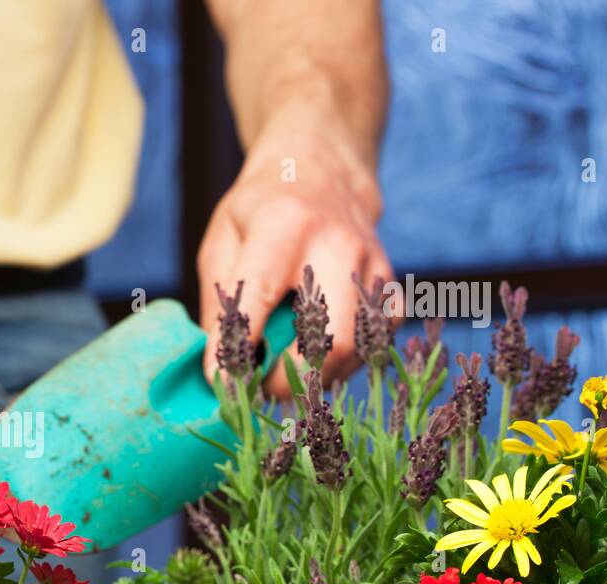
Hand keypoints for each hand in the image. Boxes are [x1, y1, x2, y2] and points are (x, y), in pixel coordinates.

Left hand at [198, 101, 392, 395]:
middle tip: (260, 389)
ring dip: (316, 378)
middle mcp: (338, 244)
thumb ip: (218, 303)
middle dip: (291, 378)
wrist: (322, 170)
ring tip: (283, 377)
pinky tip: (316, 359)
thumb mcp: (222, 241)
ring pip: (356, 348)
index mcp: (285, 225)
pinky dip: (343, 366)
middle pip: (329, 337)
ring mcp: (372, 265)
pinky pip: (375, 344)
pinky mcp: (390, 286)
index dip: (238, 350)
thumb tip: (216, 373)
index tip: (221, 384)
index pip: (260, 300)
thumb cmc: (260, 210)